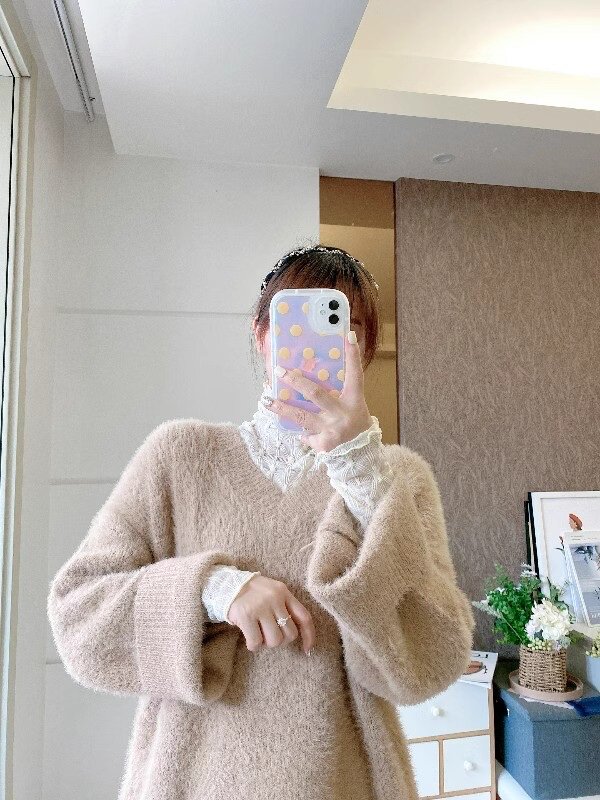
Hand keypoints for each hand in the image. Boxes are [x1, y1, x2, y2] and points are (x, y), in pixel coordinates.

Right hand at [227, 574, 315, 654]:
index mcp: (284, 592)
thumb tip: (298, 635)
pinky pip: (256, 642)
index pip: (304, 617)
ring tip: (258, 634)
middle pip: (290, 634)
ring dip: (266, 643)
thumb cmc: (252, 594)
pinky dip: (253, 645)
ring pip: (275, 641)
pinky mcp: (246, 615)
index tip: (307, 650)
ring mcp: (260, 606)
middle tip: (268, 634)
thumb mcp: (272, 592)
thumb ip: (285, 607)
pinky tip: (249, 638)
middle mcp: (274, 598)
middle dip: (281, 640)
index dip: (309, 636)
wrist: (226, 585)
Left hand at [265, 330, 371, 452]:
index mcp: (354, 398)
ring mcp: (332, 428)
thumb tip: (315, 367)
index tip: (348, 336)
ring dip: (282, 408)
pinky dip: (301, 433)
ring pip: (302, 416)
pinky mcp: (324, 443)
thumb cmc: (353, 419)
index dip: (353, 355)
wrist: (360, 450)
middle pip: (315, 393)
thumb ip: (339, 388)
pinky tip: (296, 431)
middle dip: (295, 381)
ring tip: (266, 401)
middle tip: (279, 371)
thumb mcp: (353, 402)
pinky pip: (306, 435)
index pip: (355, 373)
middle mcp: (342, 412)